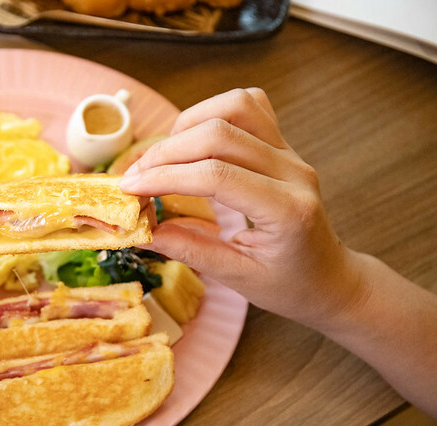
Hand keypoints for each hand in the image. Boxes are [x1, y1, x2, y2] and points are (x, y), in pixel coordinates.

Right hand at [119, 88, 363, 327]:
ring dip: (189, 123)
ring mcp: (291, 153)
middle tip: (134, 178)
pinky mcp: (283, 145)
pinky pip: (250, 106)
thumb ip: (190, 251)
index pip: (216, 175)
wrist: (330, 278)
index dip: (165, 177)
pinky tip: (193, 139)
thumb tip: (142, 230)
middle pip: (220, 134)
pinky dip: (213, 112)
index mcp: (286, 210)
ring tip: (163, 156)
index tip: (129, 190)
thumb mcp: (238, 278)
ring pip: (236, 106)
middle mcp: (293, 171)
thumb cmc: (289, 284)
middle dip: (166, 152)